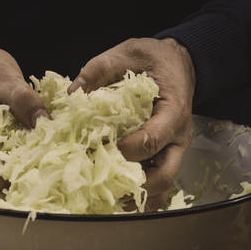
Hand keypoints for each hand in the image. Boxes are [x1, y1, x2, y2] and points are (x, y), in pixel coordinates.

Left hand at [67, 38, 195, 209]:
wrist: (176, 65)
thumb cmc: (154, 60)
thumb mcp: (127, 53)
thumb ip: (100, 69)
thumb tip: (72, 93)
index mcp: (172, 111)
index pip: (155, 139)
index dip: (130, 150)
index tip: (105, 151)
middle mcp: (177, 137)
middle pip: (165, 174)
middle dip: (134, 185)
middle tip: (103, 184)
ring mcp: (173, 150)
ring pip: (163, 185)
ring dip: (137, 196)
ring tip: (108, 196)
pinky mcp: (164, 156)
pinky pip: (157, 183)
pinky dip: (139, 193)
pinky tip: (116, 192)